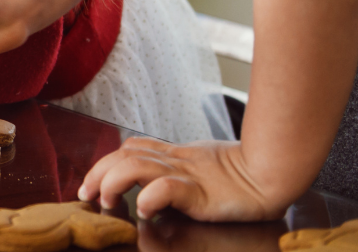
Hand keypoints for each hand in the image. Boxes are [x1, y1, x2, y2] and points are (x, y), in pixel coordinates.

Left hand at [79, 138, 292, 222]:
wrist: (271, 173)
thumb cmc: (242, 175)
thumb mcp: (203, 167)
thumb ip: (179, 171)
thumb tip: (154, 187)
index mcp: (176, 155)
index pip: (132, 146)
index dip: (107, 160)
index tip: (92, 182)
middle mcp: (175, 160)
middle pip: (123, 154)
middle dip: (98, 171)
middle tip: (86, 194)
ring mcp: (186, 174)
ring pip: (134, 166)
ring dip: (113, 182)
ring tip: (108, 201)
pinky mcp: (198, 191)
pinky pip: (165, 188)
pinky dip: (148, 198)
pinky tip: (145, 210)